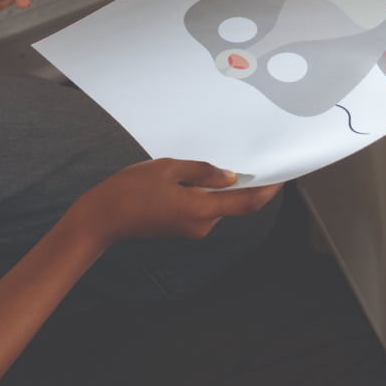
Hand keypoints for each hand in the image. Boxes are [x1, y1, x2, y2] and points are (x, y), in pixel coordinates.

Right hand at [69, 159, 281, 245]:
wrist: (104, 217)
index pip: (247, 203)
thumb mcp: (168, 168)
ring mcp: (191, 229)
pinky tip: (189, 177)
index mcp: (201, 209)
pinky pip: (202, 208)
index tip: (281, 177)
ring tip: (202, 163)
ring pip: (216, 205)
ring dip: (218, 187)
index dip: (268, 191)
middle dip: (240, 183)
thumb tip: (229, 176)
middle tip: (242, 156)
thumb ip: (202, 171)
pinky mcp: (181, 227)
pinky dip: (204, 193)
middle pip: (232, 203)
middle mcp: (201, 224)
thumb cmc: (130, 190)